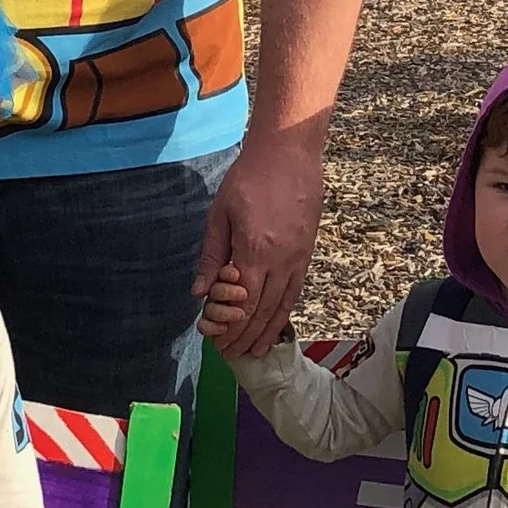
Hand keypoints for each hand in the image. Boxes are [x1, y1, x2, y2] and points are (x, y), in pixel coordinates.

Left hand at [190, 137, 323, 360]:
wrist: (288, 152)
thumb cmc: (249, 178)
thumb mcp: (219, 214)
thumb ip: (211, 257)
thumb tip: (199, 293)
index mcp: (255, 252)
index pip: (241, 305)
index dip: (229, 329)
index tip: (217, 344)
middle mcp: (281, 261)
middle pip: (262, 311)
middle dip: (245, 336)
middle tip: (231, 355)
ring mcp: (299, 257)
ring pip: (283, 305)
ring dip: (267, 331)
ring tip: (254, 351)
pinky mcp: (308, 251)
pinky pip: (296, 290)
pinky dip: (284, 311)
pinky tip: (275, 323)